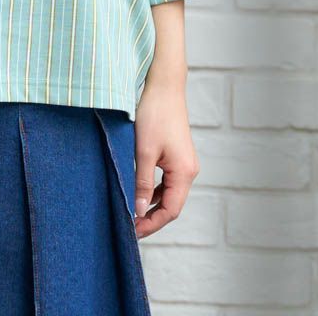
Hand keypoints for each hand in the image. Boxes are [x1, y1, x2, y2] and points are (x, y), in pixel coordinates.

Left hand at [132, 77, 198, 238]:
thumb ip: (141, 182)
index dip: (151, 223)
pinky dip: (153, 189)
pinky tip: (138, 190)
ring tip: (131, 211)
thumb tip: (137, 210)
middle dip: (151, 216)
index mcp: (184, 172)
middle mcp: (189, 170)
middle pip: (171, 204)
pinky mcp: (177, 155)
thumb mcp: (144, 151)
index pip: (170, 210)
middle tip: (129, 225)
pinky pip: (167, 180)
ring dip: (151, 203)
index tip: (132, 231)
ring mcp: (184, 162)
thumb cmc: (155, 115)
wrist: (164, 86)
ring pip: (168, 193)